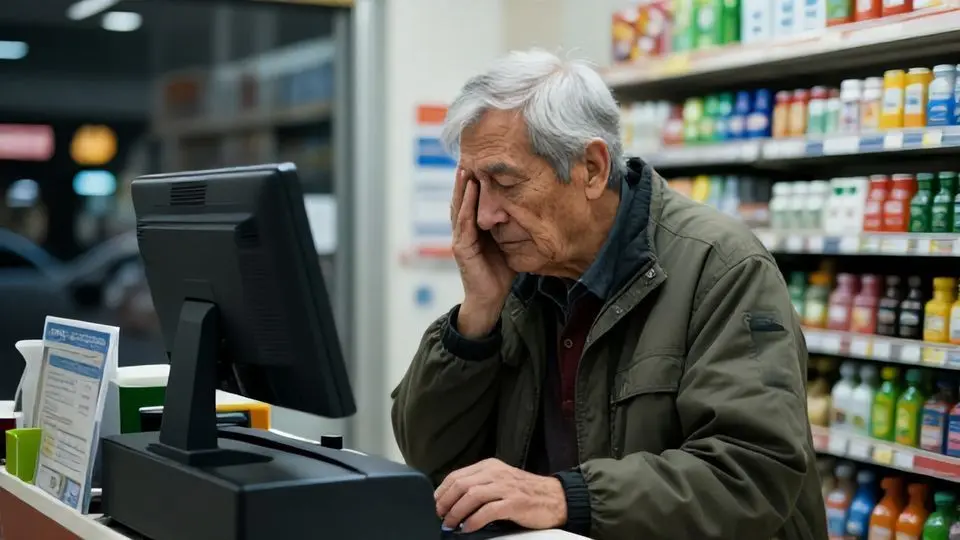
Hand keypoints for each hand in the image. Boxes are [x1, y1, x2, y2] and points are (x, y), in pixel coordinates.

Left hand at [434, 458, 566, 532]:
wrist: (555, 497)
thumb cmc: (526, 492)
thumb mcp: (500, 480)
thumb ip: (480, 485)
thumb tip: (454, 501)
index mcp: (490, 466)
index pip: (457, 475)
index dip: (442, 491)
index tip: (437, 504)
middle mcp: (496, 473)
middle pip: (461, 485)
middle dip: (446, 503)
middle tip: (441, 516)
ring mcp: (506, 487)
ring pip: (471, 496)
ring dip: (457, 513)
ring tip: (451, 524)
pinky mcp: (515, 503)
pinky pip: (488, 511)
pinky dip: (474, 521)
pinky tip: (468, 528)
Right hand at [450, 168, 515, 336]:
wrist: (491, 299)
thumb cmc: (500, 272)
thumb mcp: (508, 243)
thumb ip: (511, 226)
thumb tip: (530, 208)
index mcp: (473, 228)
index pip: (471, 200)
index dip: (473, 182)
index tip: (480, 162)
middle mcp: (463, 230)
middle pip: (462, 199)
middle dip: (464, 179)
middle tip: (469, 157)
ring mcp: (460, 239)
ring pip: (460, 208)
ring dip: (462, 188)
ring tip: (466, 169)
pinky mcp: (461, 249)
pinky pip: (464, 223)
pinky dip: (467, 207)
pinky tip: (471, 193)